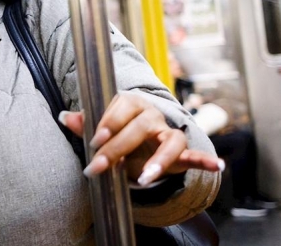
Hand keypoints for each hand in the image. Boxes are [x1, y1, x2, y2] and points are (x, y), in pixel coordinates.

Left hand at [59, 92, 223, 184]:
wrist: (140, 143)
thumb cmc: (119, 133)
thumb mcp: (101, 130)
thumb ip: (85, 124)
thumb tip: (65, 117)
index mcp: (132, 104)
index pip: (122, 107)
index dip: (109, 123)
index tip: (95, 142)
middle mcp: (153, 115)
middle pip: (140, 126)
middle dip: (118, 148)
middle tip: (100, 167)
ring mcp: (168, 132)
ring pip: (170, 139)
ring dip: (159, 159)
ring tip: (146, 178)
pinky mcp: (180, 152)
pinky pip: (193, 154)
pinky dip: (205, 160)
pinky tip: (215, 165)